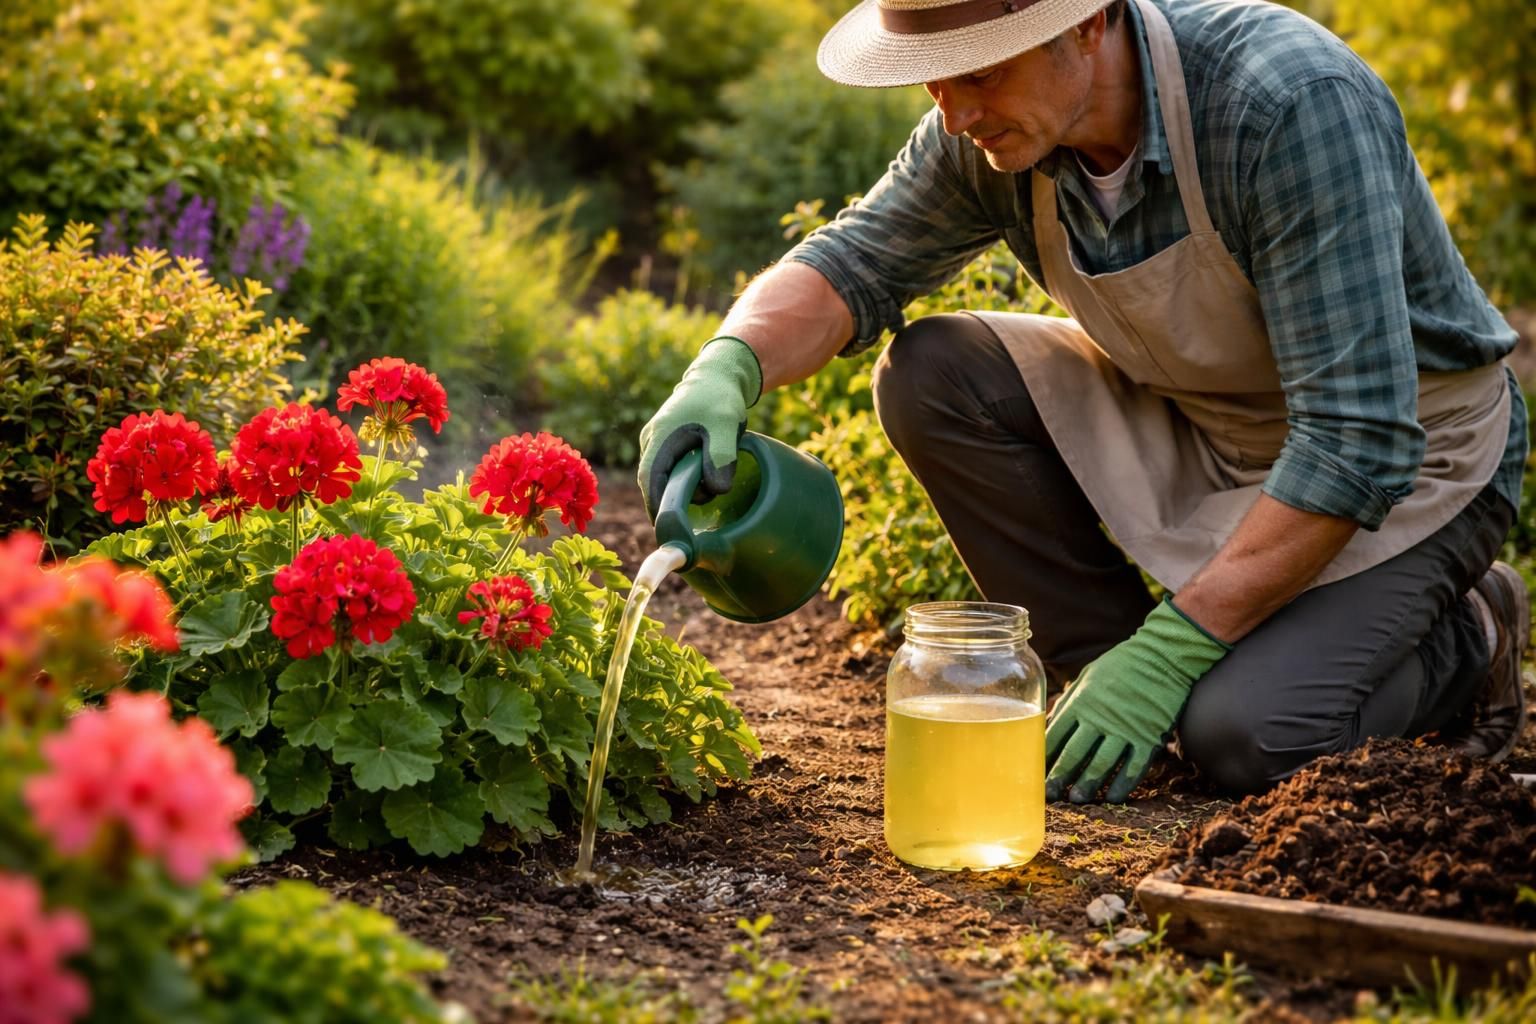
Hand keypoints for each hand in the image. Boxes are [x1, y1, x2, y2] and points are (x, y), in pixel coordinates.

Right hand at [637, 337, 761, 518]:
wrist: (718, 375)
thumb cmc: (720, 398)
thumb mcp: (726, 426)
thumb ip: (721, 457)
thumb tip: (716, 490)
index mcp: (660, 437)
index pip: (650, 481)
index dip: (656, 507)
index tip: (667, 528)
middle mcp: (651, 440)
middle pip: (652, 482)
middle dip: (668, 502)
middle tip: (689, 521)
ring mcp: (656, 440)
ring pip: (660, 476)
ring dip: (677, 491)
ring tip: (701, 498)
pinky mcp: (666, 441)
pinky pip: (667, 468)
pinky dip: (680, 481)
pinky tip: (698, 487)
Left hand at [1044, 597, 1229, 802]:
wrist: (1163, 656)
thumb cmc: (1120, 665)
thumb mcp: (1087, 677)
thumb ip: (1069, 702)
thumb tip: (1051, 726)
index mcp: (1081, 702)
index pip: (1055, 736)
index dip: (1043, 757)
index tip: (1034, 771)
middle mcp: (1100, 718)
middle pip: (1075, 755)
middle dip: (1060, 777)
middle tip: (1049, 795)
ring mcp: (1126, 729)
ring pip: (1102, 765)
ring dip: (1088, 785)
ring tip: (1076, 799)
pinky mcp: (1149, 737)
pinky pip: (1134, 768)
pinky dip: (1123, 785)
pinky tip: (1113, 798)